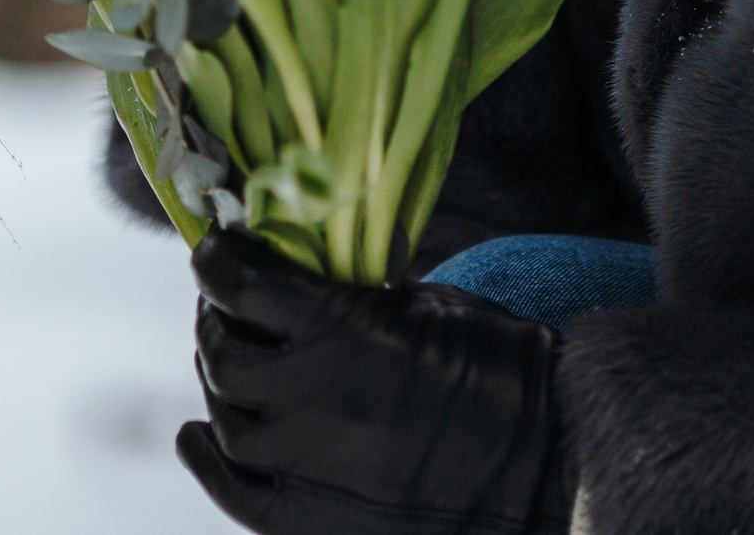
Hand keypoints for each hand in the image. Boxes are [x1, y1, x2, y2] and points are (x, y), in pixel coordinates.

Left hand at [182, 230, 574, 534]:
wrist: (555, 466)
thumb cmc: (506, 371)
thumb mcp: (428, 303)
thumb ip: (351, 295)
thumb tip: (298, 280)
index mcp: (340, 331)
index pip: (237, 281)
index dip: (218, 257)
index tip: (220, 246)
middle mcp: (310, 399)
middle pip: (220, 350)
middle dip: (217, 317)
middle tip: (229, 303)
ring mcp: (308, 469)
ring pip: (223, 417)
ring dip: (220, 381)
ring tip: (231, 361)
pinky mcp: (315, 525)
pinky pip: (235, 493)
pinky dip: (208, 462)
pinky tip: (198, 438)